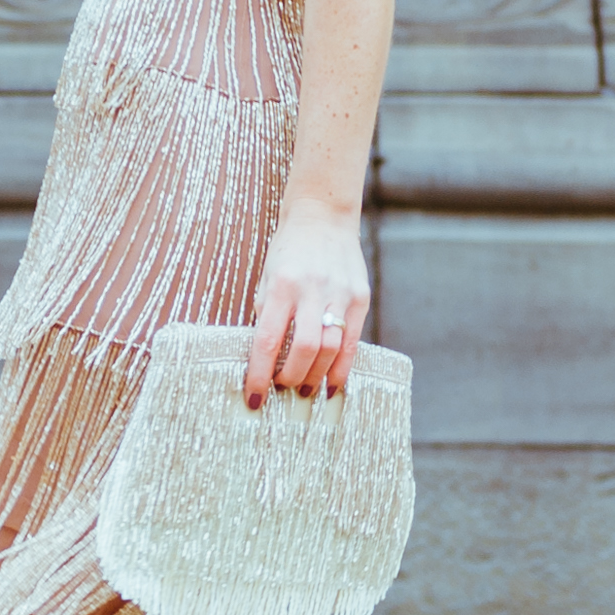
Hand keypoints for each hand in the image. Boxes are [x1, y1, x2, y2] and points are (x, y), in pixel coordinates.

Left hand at [244, 202, 369, 408]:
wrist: (323, 215)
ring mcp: (340, 293)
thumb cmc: (288, 250)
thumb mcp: (267, 278)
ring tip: (305, 388)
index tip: (253, 398)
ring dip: (315, 376)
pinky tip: (332, 383)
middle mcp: (312, 290)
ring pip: (330, 349)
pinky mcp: (360, 297)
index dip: (259, 375)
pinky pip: (352, 342)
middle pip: (303, 349)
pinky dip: (342, 368)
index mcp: (281, 285)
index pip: (266, 340)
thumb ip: (267, 315)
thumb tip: (263, 359)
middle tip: (283, 389)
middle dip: (291, 378)